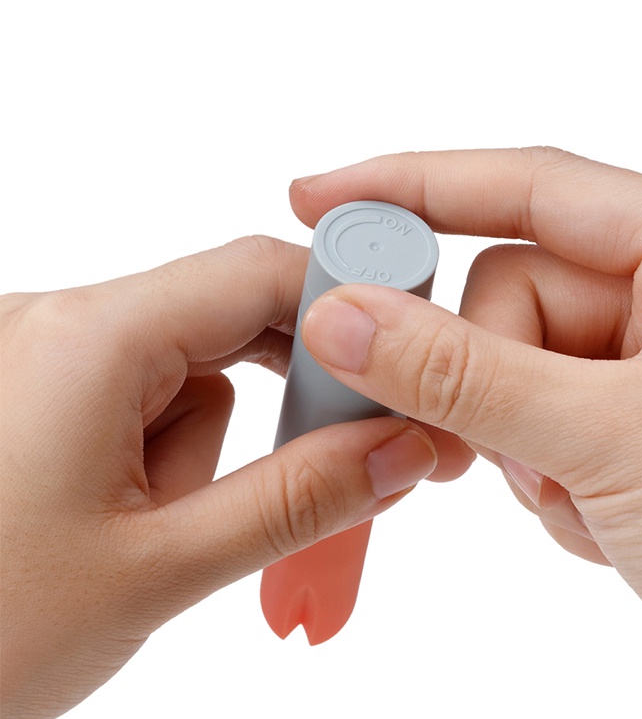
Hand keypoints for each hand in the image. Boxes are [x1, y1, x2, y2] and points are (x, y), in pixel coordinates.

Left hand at [0, 237, 450, 717]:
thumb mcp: (159, 571)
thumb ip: (297, 503)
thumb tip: (400, 453)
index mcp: (89, 338)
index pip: (255, 271)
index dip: (343, 305)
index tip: (396, 358)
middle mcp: (60, 323)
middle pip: (229, 320)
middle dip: (277, 396)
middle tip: (312, 468)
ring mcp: (45, 354)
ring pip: (188, 368)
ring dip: (204, 442)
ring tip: (162, 530)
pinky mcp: (40, 390)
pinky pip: (142, 391)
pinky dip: (166, 445)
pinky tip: (131, 516)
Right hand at [289, 148, 641, 716]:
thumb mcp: (607, 441)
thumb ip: (464, 375)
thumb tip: (346, 321)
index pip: (529, 187)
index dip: (415, 186)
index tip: (322, 197)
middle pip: (507, 293)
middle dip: (482, 373)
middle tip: (475, 435)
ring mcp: (641, 370)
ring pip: (506, 369)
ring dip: (515, 441)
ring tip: (573, 497)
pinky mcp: (621, 434)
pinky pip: (527, 425)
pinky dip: (540, 478)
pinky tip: (602, 522)